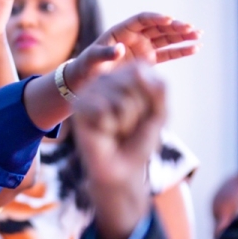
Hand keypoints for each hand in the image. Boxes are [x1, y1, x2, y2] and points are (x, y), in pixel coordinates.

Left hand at [65, 13, 199, 92]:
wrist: (87, 78)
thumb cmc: (87, 66)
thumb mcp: (93, 59)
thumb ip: (106, 54)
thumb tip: (120, 49)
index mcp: (122, 30)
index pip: (142, 19)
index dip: (155, 18)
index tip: (168, 19)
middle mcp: (135, 36)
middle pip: (158, 27)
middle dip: (174, 27)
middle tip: (190, 28)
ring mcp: (143, 47)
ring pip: (166, 39)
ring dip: (182, 36)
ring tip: (198, 35)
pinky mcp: (148, 59)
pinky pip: (167, 54)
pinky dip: (181, 51)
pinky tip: (196, 48)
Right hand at [74, 62, 165, 238]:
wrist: (122, 168)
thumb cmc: (139, 140)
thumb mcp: (160, 112)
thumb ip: (158, 89)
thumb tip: (138, 71)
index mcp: (123, 75)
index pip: (143, 70)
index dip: (150, 96)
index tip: (144, 112)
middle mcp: (104, 79)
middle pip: (133, 83)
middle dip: (138, 110)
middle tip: (128, 124)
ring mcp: (89, 91)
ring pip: (121, 100)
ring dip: (125, 122)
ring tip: (116, 129)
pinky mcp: (78, 107)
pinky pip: (104, 110)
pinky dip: (110, 127)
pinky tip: (103, 132)